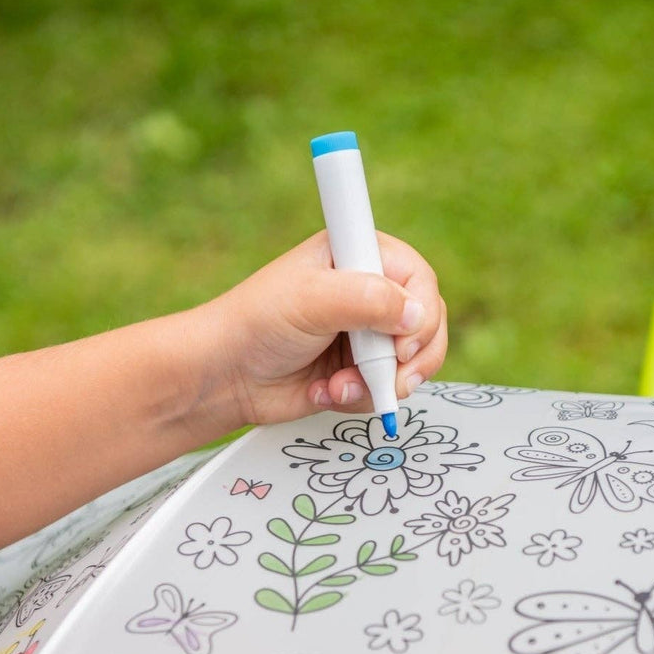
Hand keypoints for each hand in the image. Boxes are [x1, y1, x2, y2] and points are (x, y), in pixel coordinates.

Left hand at [196, 231, 446, 425]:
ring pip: (412, 363)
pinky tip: (326, 391)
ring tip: (341, 385)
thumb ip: (368, 300)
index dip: (422, 312)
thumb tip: (417, 315)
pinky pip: (386, 389)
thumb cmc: (256, 323)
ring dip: (381, 382)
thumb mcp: (312, 300)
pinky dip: (361, 397)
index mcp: (358, 255)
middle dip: (409, 358)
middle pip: (426, 323)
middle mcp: (368, 292)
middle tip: (388, 375)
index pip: (419, 278)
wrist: (226, 376)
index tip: (404, 342)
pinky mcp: (359, 369)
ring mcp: (366, 333)